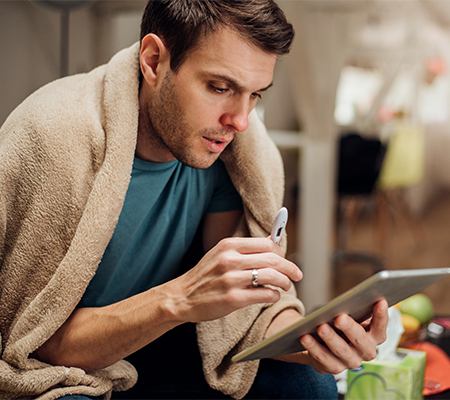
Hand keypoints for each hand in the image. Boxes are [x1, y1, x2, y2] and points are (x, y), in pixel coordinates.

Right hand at [167, 237, 301, 322]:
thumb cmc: (205, 276)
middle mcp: (230, 259)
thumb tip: (273, 242)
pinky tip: (273, 296)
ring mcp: (231, 279)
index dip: (281, 252)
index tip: (285, 259)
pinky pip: (265, 294)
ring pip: (272, 276)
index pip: (266, 243)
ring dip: (285, 281)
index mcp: (228, 245)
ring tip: (286, 285)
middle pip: (273, 259)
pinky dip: (274, 295)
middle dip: (290, 267)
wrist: (182, 297)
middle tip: (297, 274)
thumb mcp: (220, 254)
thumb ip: (245, 249)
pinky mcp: (233, 299)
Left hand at [268, 300, 387, 374]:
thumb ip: (353, 310)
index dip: (382, 316)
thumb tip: (350, 299)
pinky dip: (314, 347)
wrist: (324, 341)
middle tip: (339, 317)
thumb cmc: (340, 323)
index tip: (380, 301)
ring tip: (320, 327)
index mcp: (374, 337)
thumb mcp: (349, 316)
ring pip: (341, 351)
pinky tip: (305, 337)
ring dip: (330, 338)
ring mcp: (350, 362)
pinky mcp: (333, 368)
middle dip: (349, 328)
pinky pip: (323, 358)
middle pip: (360, 340)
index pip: (381, 327)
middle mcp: (365, 352)